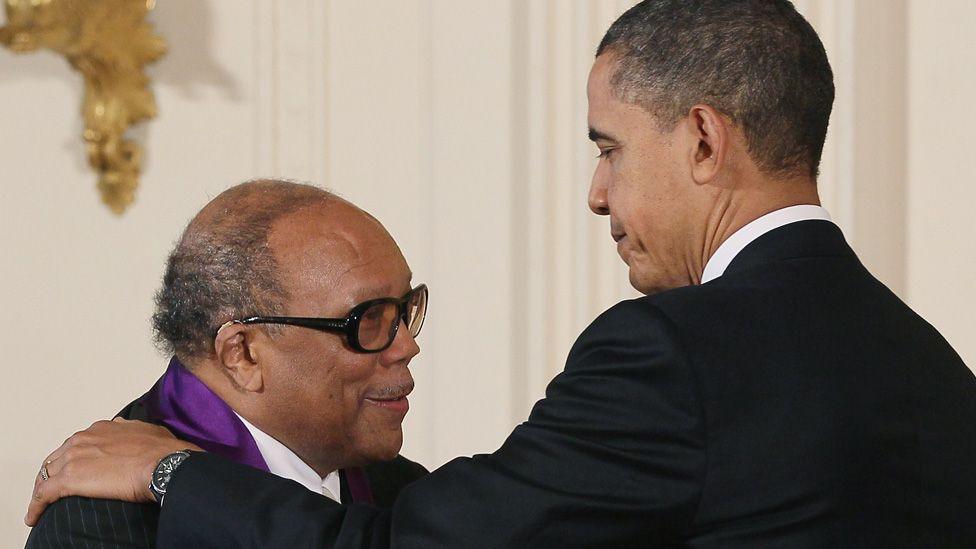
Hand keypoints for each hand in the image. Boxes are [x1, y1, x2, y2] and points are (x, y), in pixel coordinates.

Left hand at [25, 417, 201, 525]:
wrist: (163, 465)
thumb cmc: (162, 452)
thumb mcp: (147, 430)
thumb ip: (129, 429)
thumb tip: (124, 427)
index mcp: (100, 429)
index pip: (75, 445)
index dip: (72, 460)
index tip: (74, 471)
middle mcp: (83, 439)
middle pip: (56, 459)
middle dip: (53, 474)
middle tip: (53, 490)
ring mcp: (74, 457)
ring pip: (46, 476)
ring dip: (42, 490)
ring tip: (42, 506)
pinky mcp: (70, 479)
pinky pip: (43, 494)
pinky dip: (36, 506)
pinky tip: (35, 517)